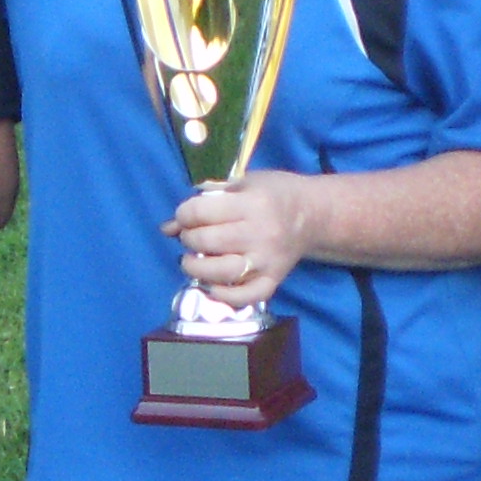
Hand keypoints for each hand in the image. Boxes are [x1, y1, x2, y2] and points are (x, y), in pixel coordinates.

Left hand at [164, 173, 318, 308]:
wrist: (313, 213)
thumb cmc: (273, 193)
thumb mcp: (241, 184)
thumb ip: (205, 201)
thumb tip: (167, 227)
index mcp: (252, 203)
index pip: (202, 212)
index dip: (184, 214)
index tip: (186, 216)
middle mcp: (260, 233)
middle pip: (208, 242)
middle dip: (188, 239)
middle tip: (191, 237)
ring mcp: (268, 260)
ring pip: (222, 272)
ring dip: (196, 268)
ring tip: (192, 260)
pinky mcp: (274, 279)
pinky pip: (246, 296)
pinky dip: (225, 295)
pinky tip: (212, 285)